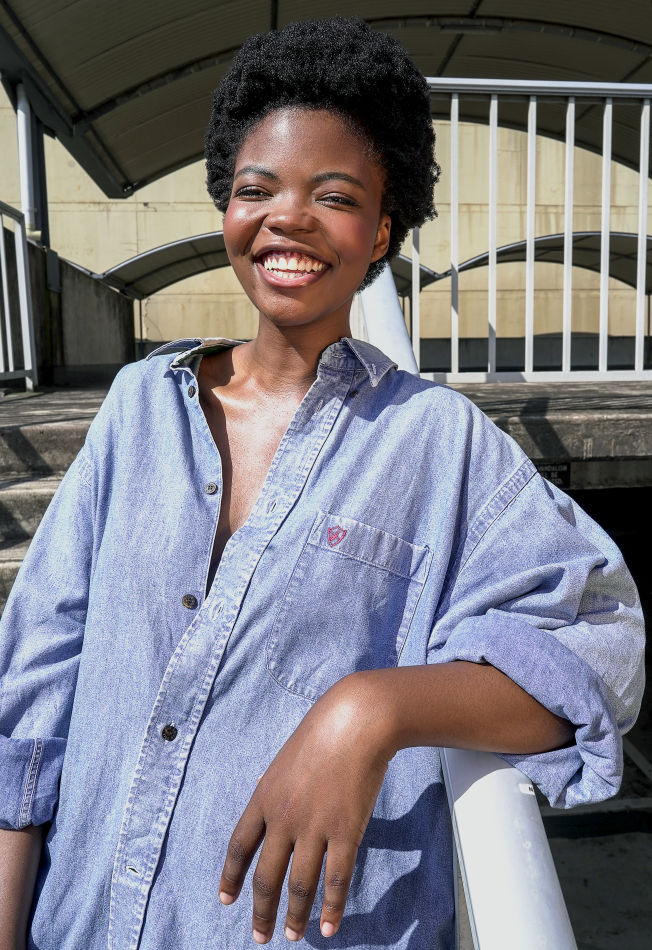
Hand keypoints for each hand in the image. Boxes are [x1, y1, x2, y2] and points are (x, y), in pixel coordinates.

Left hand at [218, 673, 393, 942]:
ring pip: (299, 885)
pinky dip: (331, 907)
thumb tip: (266, 803)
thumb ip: (275, 788)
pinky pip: (335, 879)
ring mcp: (314, 826)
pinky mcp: (345, 831)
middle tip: (260, 936)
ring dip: (295, 916)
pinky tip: (329, 927)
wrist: (356, 721)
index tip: (226, 901)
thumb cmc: (323, 733)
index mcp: (264, 797)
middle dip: (261, 911)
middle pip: (266, 875)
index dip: (231, 877)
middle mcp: (283, 817)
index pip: (239, 846)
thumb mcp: (285, 759)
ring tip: (294, 936)